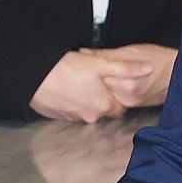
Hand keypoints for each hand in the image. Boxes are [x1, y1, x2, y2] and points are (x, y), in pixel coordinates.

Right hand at [30, 50, 152, 121]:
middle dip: (101, 97)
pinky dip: (71, 102)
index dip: (117, 94)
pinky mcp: (59, 116)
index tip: (111, 85)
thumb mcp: (100, 64)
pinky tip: (66, 88)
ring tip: (78, 82)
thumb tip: (147, 69)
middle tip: (92, 80)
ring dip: (85, 99)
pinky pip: (71, 110)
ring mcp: (74, 118)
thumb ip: (126, 69)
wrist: (33, 76)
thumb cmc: (65, 69)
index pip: (120, 107)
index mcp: (104, 105)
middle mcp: (91, 116)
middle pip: (103, 109)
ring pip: (87, 110)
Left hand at [81, 43, 177, 108]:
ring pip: (107, 95)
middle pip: (99, 91)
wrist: (181, 72)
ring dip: (101, 86)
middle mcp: (127, 98)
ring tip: (97, 76)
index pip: (95, 81)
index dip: (86, 72)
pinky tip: (112, 82)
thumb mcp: (131, 51)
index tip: (78, 66)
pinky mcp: (135, 105)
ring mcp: (131, 103)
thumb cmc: (160, 60)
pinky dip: (111, 90)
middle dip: (91, 81)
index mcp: (125, 85)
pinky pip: (116, 98)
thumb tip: (85, 53)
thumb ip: (106, 55)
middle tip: (84, 71)